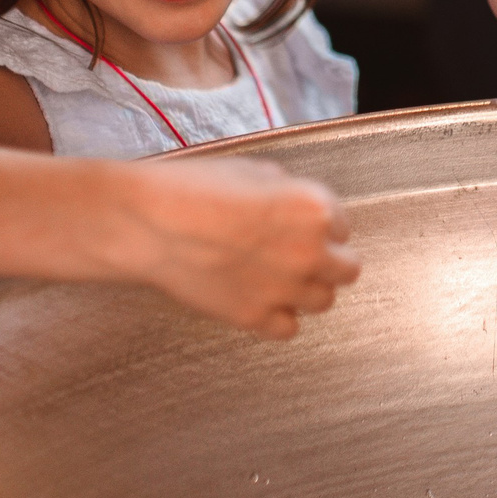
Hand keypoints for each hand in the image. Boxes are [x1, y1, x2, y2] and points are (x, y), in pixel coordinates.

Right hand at [99, 159, 359, 338]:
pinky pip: (289, 328)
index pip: (344, 227)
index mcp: (314, 209)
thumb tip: (294, 205)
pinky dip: (279, 316)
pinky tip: (262, 299)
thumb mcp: (253, 169)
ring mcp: (284, 289)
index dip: (322, 226)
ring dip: (306, 289)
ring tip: (280, 277)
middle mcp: (309, 252)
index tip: (304, 226)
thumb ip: (289, 191)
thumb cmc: (194, 188)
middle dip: (327, 260)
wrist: (150, 222)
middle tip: (301, 254)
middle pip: (346, 270)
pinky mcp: (255, 317)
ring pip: (323, 301)